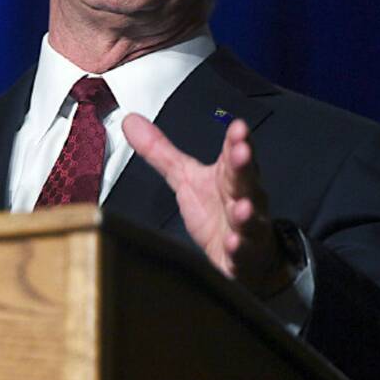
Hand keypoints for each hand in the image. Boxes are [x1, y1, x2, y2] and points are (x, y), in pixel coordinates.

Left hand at [122, 113, 289, 296]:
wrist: (249, 258)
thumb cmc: (217, 211)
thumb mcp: (185, 178)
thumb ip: (160, 151)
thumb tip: (130, 120)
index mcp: (229, 177)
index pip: (234, 154)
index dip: (236, 140)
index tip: (237, 126)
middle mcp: (243, 199)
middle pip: (245, 181)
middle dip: (244, 166)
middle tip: (242, 152)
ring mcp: (246, 230)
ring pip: (249, 219)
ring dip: (246, 213)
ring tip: (242, 207)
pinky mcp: (242, 259)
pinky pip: (242, 254)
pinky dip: (238, 250)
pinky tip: (232, 244)